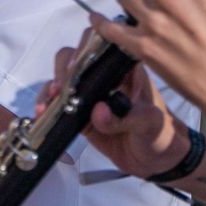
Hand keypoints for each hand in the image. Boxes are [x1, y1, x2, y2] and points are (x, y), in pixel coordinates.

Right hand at [43, 54, 186, 178]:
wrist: (157, 162)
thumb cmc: (162, 135)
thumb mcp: (150, 124)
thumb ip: (126, 118)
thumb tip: (98, 112)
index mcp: (126, 68)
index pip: (103, 44)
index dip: (86, 48)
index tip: (77, 67)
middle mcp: (105, 75)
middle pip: (77, 55)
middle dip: (65, 67)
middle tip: (63, 86)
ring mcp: (91, 94)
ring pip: (63, 76)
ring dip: (53, 85)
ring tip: (51, 100)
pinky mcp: (80, 114)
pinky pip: (58, 103)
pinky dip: (48, 105)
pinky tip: (43, 112)